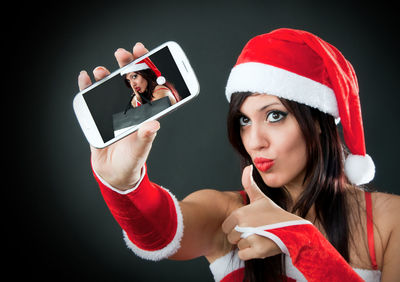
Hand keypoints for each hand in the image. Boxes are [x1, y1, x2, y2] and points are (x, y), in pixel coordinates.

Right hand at [78, 43, 159, 189]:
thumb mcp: (141, 148)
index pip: (148, 85)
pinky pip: (92, 98)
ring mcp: (114, 109)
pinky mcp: (98, 115)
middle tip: (123, 53)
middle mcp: (130, 107)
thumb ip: (146, 136)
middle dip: (127, 65)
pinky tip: (85, 78)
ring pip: (111, 87)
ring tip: (103, 70)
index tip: (145, 53)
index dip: (147, 68)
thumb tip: (153, 124)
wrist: (115, 172)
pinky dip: (87, 87)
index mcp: (145, 112)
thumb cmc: (132, 159)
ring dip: (108, 76)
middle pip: (130, 81)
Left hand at [222, 165, 300, 259]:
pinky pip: (243, 255)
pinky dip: (250, 253)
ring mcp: (251, 238)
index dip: (236, 227)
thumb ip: (250, 185)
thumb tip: (247, 167)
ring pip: (238, 246)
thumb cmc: (275, 214)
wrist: (292, 229)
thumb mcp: (261, 198)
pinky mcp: (258, 251)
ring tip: (260, 237)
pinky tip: (260, 246)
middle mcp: (243, 225)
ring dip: (247, 245)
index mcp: (240, 213)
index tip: (248, 225)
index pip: (226, 226)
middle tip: (255, 231)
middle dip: (241, 237)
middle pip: (231, 237)